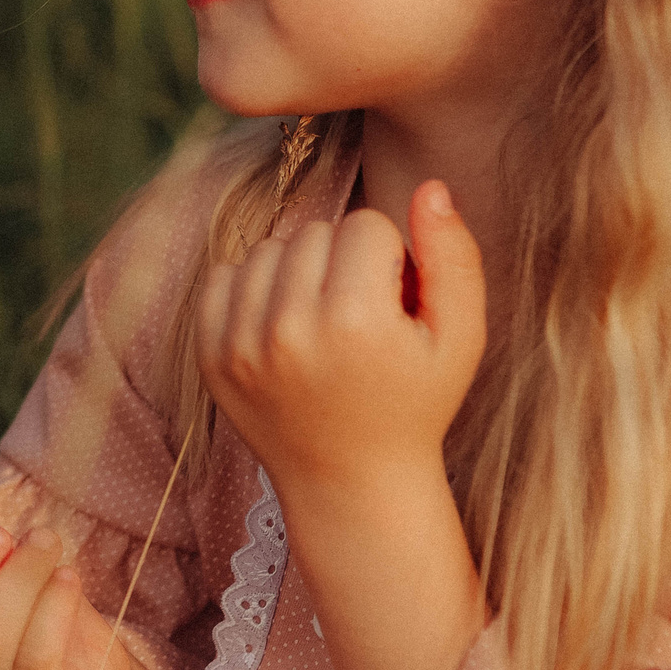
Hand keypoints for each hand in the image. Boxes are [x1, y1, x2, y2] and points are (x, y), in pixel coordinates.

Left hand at [198, 178, 485, 505]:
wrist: (351, 483)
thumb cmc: (414, 404)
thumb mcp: (460, 338)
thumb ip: (454, 257)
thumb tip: (431, 186)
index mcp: (356, 322)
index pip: (366, 224)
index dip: (389, 257)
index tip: (393, 303)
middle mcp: (290, 330)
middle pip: (315, 231)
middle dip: (343, 260)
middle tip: (359, 315)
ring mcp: (240, 344)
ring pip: (269, 248)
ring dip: (297, 271)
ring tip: (322, 320)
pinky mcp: (210, 355)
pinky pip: (224, 275)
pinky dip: (254, 289)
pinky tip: (283, 325)